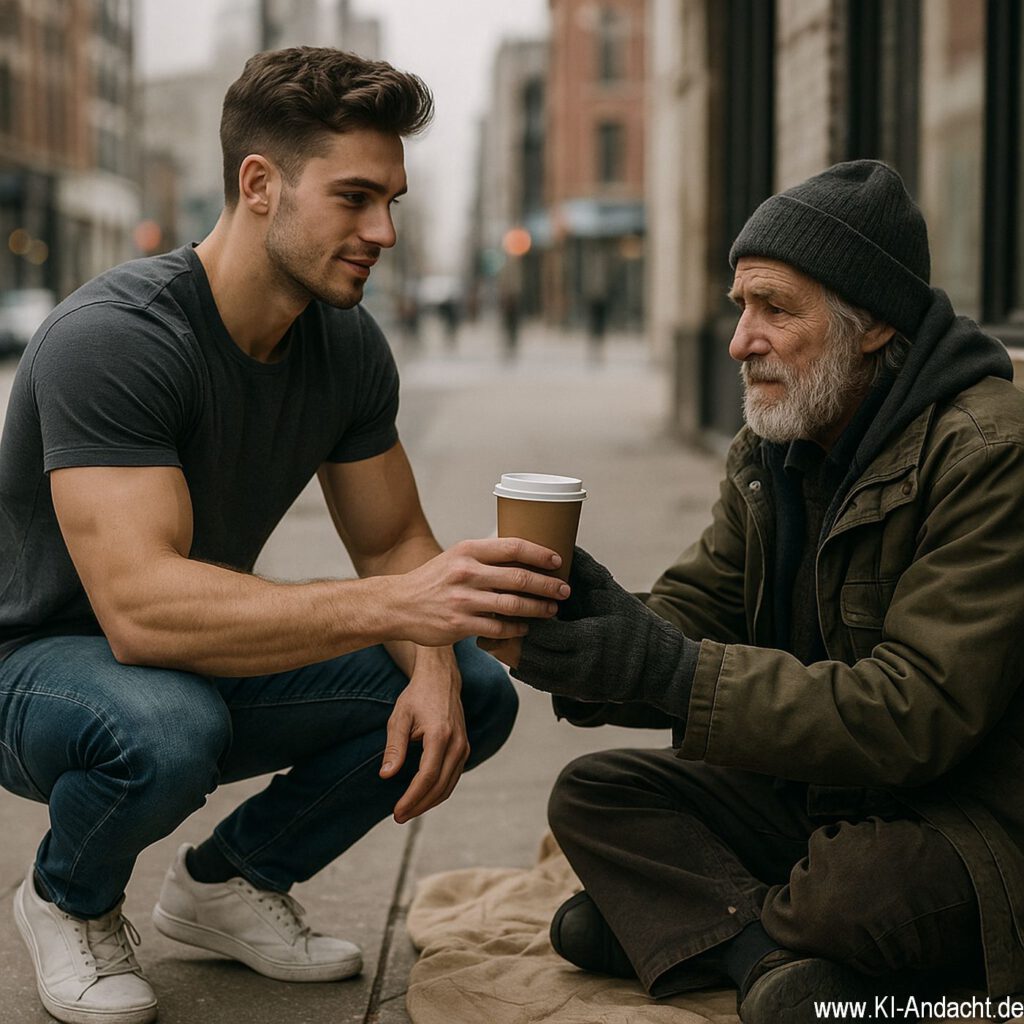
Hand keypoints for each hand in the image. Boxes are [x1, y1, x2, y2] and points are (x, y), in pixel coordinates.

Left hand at [380, 650, 469, 823]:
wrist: (441, 679)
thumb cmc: (417, 696)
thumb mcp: (399, 718)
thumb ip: (394, 747)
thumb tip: (386, 776)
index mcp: (440, 735)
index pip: (427, 776)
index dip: (412, 798)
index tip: (396, 811)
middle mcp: (457, 743)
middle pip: (440, 786)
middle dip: (419, 805)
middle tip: (398, 817)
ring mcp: (463, 747)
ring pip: (449, 786)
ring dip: (429, 802)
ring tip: (408, 811)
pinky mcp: (464, 749)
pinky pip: (453, 778)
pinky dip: (438, 792)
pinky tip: (422, 797)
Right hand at [391, 538, 569, 646]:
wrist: (398, 605)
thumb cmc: (432, 581)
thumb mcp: (455, 557)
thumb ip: (484, 557)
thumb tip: (522, 557)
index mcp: (468, 551)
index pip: (513, 547)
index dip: (540, 553)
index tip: (557, 561)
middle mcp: (466, 572)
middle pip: (520, 577)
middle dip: (548, 585)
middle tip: (564, 590)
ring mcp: (463, 600)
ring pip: (514, 604)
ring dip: (539, 608)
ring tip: (552, 609)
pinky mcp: (460, 624)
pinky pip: (498, 628)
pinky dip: (517, 629)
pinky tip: (526, 628)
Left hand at [511, 547, 699, 718]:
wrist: (655, 666)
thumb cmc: (633, 623)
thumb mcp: (611, 593)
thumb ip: (585, 568)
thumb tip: (559, 540)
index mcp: (589, 640)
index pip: (542, 630)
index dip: (521, 614)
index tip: (507, 596)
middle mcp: (579, 667)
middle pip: (529, 652)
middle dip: (509, 633)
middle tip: (493, 612)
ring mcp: (574, 685)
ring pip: (529, 670)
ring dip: (510, 650)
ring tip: (497, 629)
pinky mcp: (572, 694)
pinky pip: (538, 681)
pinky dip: (523, 664)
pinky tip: (514, 648)